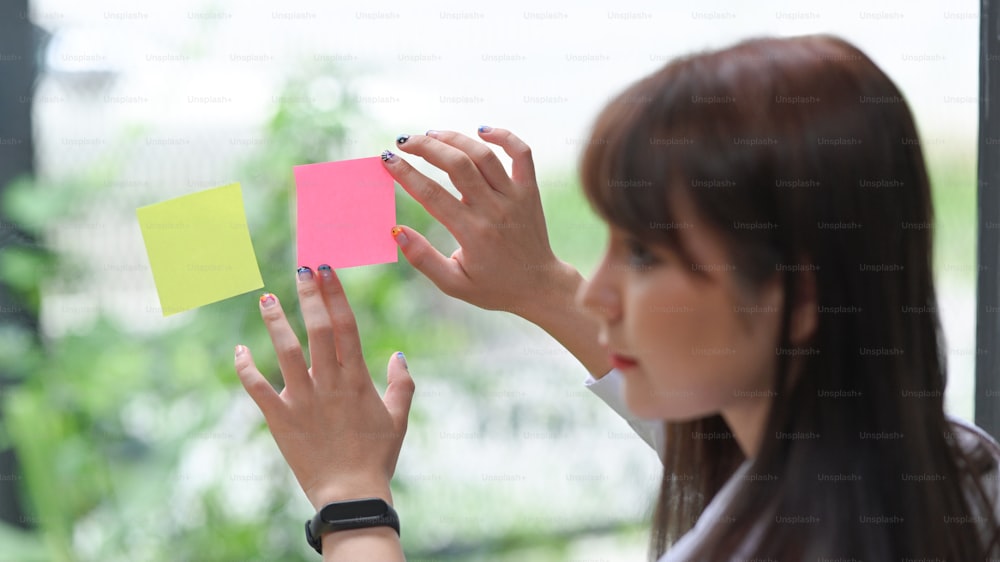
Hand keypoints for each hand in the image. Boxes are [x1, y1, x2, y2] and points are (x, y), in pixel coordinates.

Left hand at [233, 266, 413, 509]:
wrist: (350, 494)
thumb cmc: (377, 456)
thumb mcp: (399, 418)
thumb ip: (402, 384)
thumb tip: (399, 355)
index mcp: (357, 379)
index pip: (346, 326)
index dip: (335, 295)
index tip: (327, 270)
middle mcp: (329, 383)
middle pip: (317, 329)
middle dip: (308, 295)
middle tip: (301, 268)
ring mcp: (303, 399)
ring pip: (285, 351)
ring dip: (274, 322)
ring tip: (265, 297)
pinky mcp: (280, 418)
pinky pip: (258, 388)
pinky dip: (246, 368)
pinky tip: (239, 349)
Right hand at [384, 128, 576, 316]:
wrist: (539, 287)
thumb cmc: (493, 287)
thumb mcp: (453, 284)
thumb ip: (423, 258)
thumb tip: (395, 231)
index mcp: (471, 233)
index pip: (432, 194)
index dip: (405, 173)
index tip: (386, 160)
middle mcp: (494, 210)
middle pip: (457, 164)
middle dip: (425, 147)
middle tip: (403, 142)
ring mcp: (515, 197)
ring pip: (484, 155)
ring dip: (455, 138)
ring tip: (430, 135)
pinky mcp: (530, 191)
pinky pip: (522, 154)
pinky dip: (504, 136)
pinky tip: (482, 130)